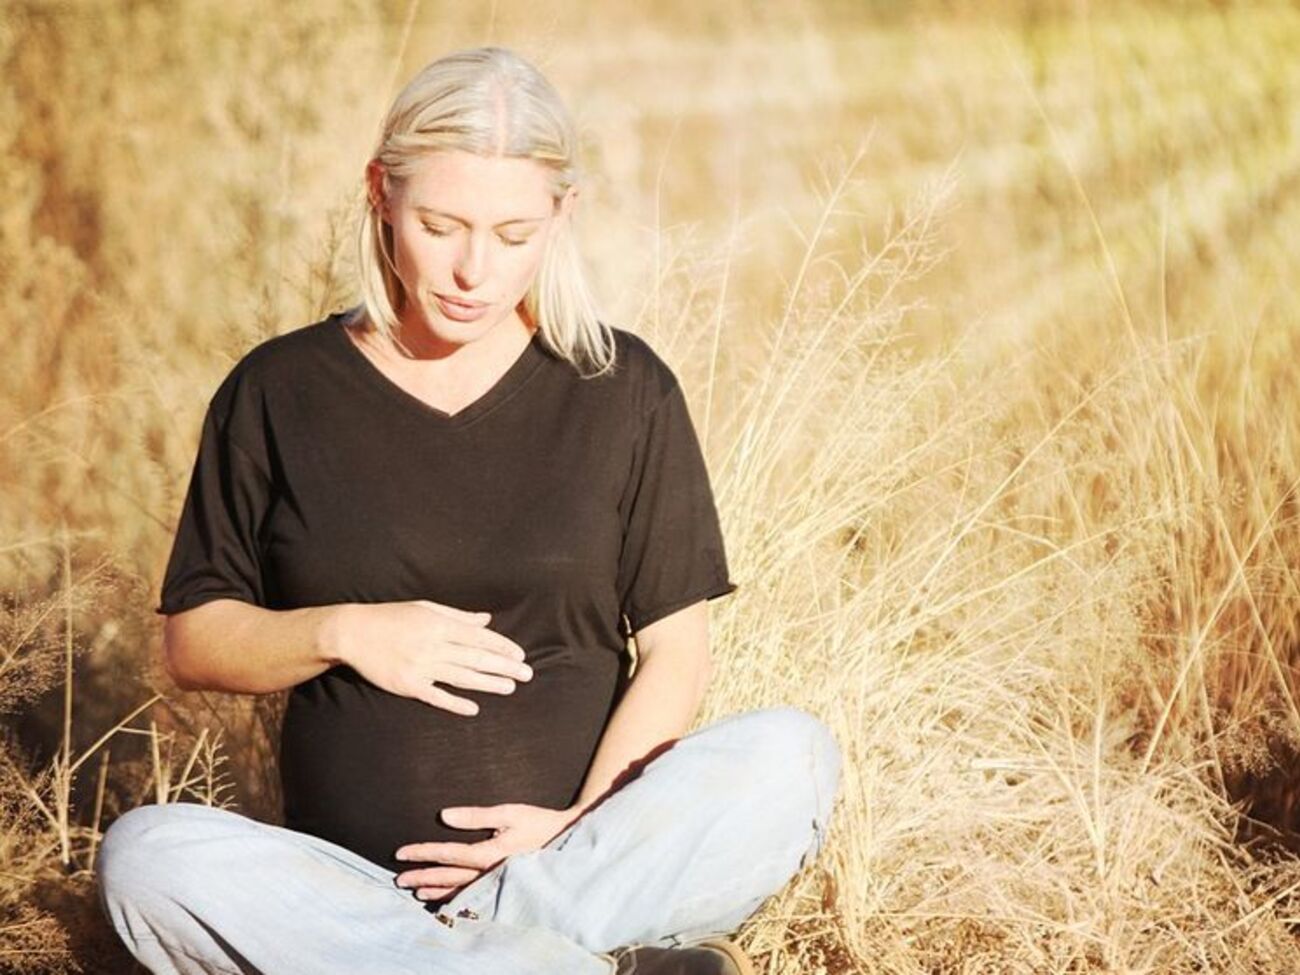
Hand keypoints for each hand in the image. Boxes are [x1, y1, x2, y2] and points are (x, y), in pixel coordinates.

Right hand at [331, 600, 533, 714]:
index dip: (502, 647)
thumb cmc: (391, 617)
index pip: (479, 637)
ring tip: (510, 688)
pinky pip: (436, 696)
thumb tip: (486, 620)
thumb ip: (458, 616)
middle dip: (504, 667)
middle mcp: (433, 645)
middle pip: (476, 658)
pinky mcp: (408, 685)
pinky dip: (456, 703)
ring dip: (488, 684)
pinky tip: (474, 708)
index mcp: (439, 624)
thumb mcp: (425, 608)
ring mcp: (421, 666)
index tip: (520, 656)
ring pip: (462, 677)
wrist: (353, 633)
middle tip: (527, 675)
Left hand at [393, 802, 581, 901]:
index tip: (401, 853)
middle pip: (448, 878)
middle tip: (399, 879)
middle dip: (421, 877)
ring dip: (435, 891)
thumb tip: (445, 816)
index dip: (422, 853)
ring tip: (416, 892)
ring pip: (459, 892)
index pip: (447, 854)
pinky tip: (444, 900)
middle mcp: (490, 873)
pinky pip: (473, 898)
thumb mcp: (509, 812)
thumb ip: (476, 815)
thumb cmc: (539, 822)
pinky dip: (455, 899)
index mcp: (489, 853)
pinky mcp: (503, 888)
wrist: (568, 840)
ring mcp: (497, 884)